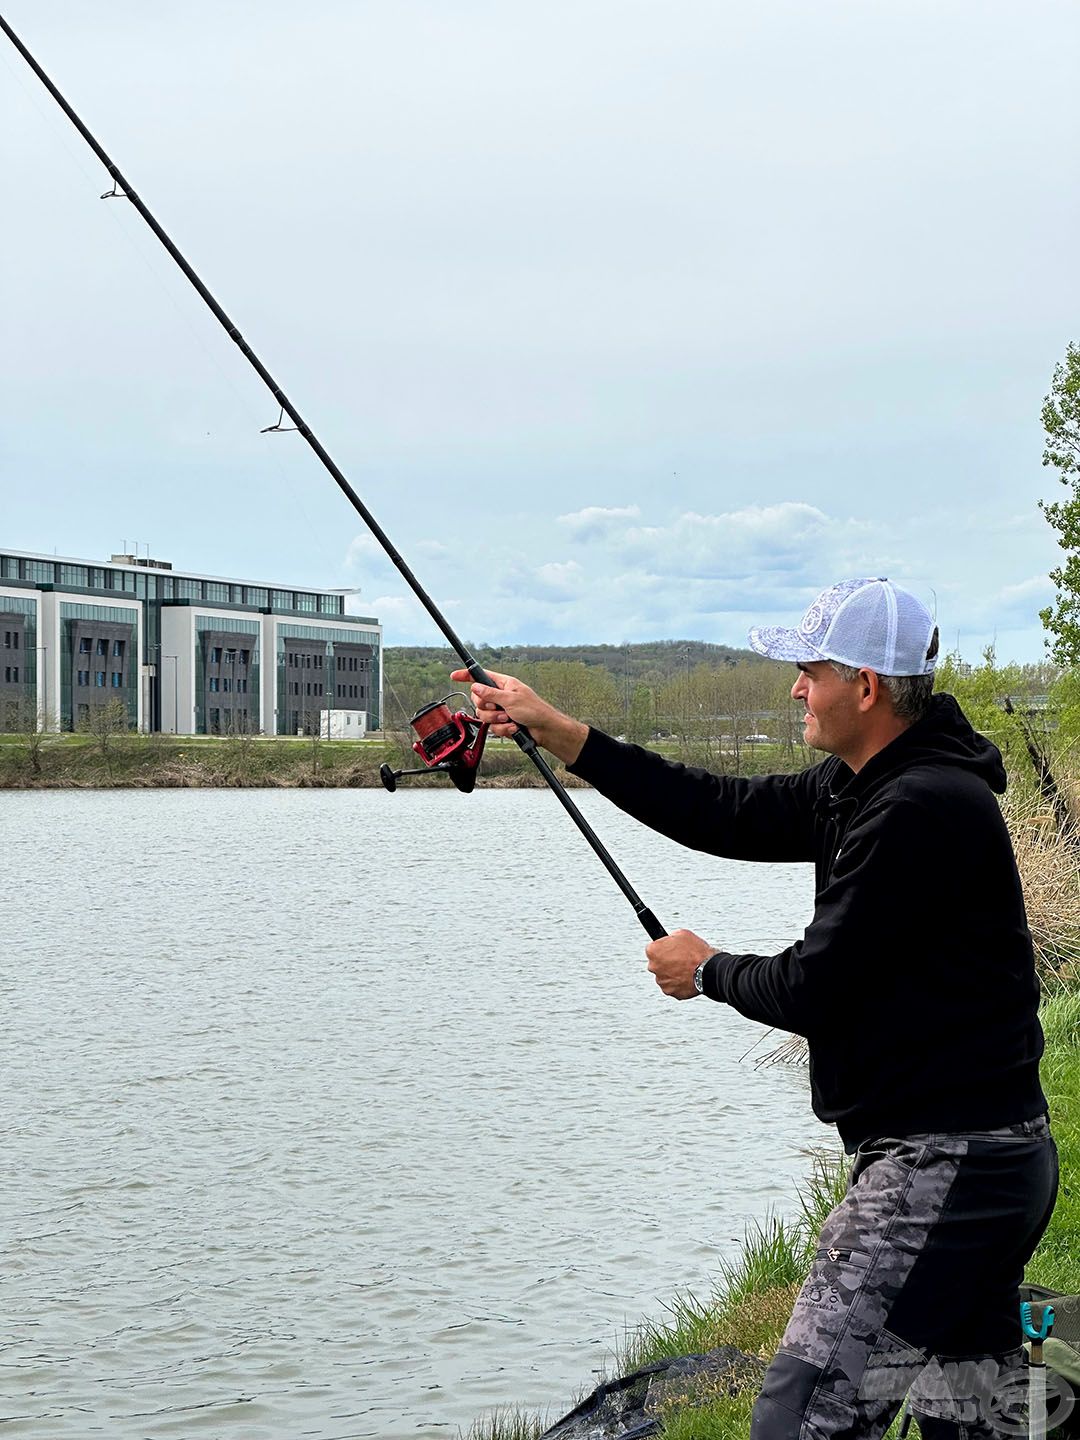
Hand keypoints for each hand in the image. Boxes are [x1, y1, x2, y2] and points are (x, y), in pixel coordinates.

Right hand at [449, 668, 587, 763]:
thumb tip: (475, 687)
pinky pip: (492, 727)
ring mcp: (501, 710)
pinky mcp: (503, 723)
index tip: (455, 675)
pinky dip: (503, 728)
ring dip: (497, 720)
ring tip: (510, 719)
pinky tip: (513, 727)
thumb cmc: (535, 710)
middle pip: (479, 700)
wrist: (545, 730)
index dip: (467, 676)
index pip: (481, 676)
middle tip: (500, 709)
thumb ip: (491, 693)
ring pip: (484, 716)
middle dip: (488, 707)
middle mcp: (501, 696)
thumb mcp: (511, 699)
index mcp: (504, 684)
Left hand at [646, 929, 714, 999]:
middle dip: (666, 962)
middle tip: (679, 960)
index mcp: (653, 951)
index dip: (663, 948)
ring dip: (671, 973)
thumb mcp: (682, 934)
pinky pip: (672, 986)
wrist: (708, 970)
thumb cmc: (697, 953)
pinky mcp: (670, 991)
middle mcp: (654, 967)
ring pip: (664, 976)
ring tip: (685, 969)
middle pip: (657, 964)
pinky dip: (677, 983)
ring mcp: (662, 981)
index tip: (670, 950)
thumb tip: (670, 940)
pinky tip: (687, 977)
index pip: (653, 949)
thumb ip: (671, 938)